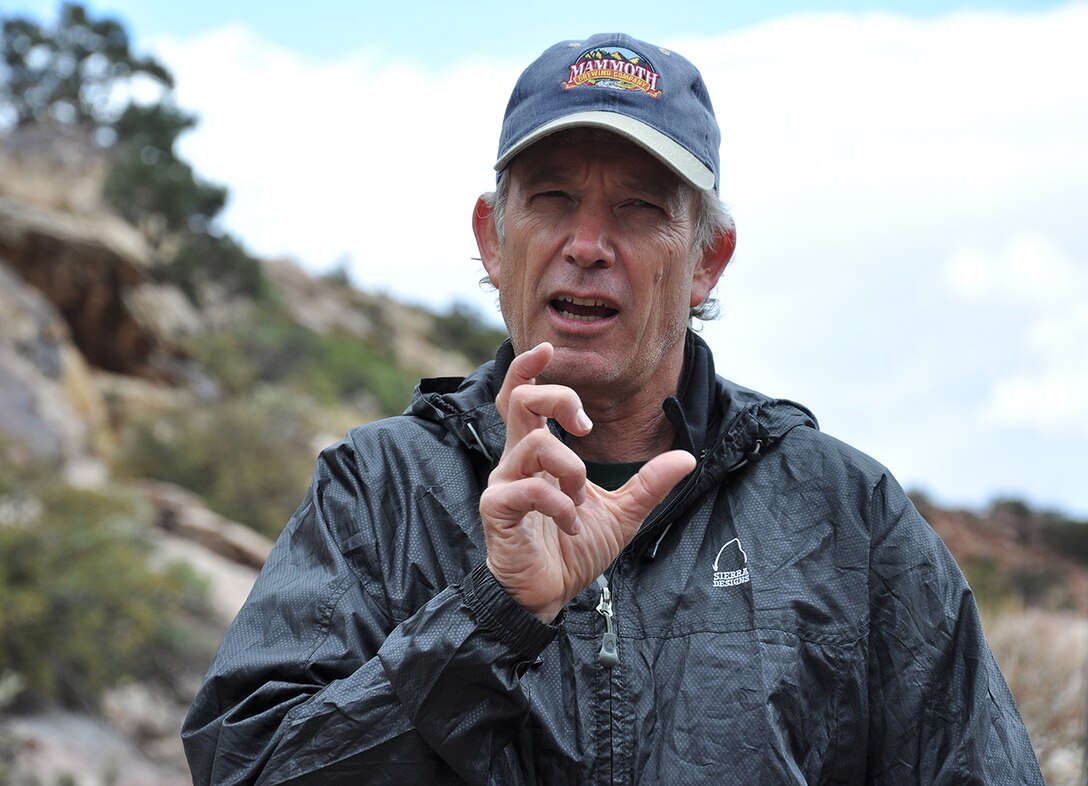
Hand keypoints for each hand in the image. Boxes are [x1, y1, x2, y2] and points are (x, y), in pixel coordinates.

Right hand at [479, 343, 695, 622]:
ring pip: (534, 446)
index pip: (522, 398)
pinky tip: (572, 523)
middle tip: (585, 425)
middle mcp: (515, 461)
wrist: (548, 596)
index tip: (547, 350)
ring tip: (582, 502)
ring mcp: (503, 484)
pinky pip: (528, 489)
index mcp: (537, 454)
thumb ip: (649, 484)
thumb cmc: (573, 551)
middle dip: (557, 399)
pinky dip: (559, 503)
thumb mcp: (622, 514)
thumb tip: (687, 457)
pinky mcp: (497, 510)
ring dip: (571, 469)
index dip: (528, 369)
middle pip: (520, 401)